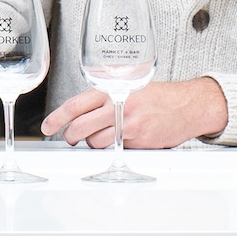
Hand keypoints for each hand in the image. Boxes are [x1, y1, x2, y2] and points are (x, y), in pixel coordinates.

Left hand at [40, 78, 226, 150]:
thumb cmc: (160, 96)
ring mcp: (128, 125)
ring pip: (95, 143)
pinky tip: (118, 141)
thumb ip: (108, 95)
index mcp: (113, 90)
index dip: (57, 118)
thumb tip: (83, 110)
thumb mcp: (130, 85)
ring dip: (91, 144)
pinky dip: (112, 148)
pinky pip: (114, 150)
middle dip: (70, 136)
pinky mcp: (138, 141)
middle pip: (81, 128)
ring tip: (98, 138)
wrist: (189, 106)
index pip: (75, 105)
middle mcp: (118, 106)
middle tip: (69, 138)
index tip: (47, 127)